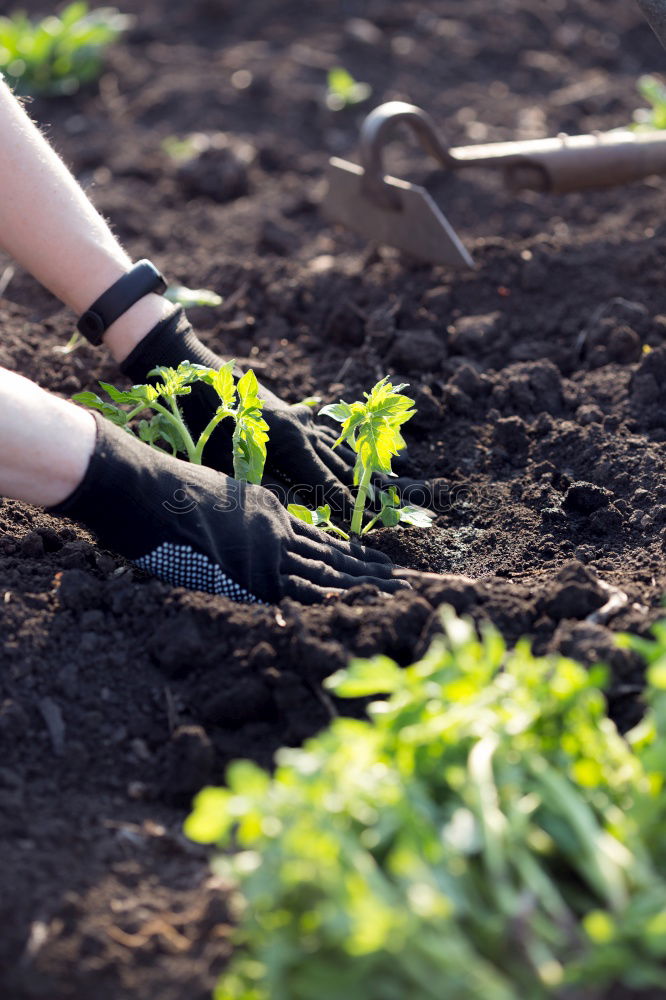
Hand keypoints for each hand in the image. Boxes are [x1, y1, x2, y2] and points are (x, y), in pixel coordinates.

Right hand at [49, 413, 406, 603]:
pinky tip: (363, 604)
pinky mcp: (255, 564)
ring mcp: (269, 545)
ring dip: (370, 585)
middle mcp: (277, 527)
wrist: (139, 483)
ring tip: (405, 592)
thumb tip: (230, 547)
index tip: (379, 566)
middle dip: (375, 572)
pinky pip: (305, 587)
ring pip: (331, 571)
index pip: (320, 541)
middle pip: (336, 556)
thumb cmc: (158, 492)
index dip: (353, 556)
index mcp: (267, 513)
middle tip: (412, 582)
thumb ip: (230, 524)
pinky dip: (336, 597)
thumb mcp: (206, 503)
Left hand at [121, 308, 434, 517]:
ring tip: (388, 485)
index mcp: (288, 443)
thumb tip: (289, 510)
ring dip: (361, 469)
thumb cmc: (208, 425)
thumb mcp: (228, 461)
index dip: (342, 505)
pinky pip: (329, 434)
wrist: (200, 378)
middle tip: (390, 509)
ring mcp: (302, 420)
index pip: (322, 482)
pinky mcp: (297, 415)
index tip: (362, 524)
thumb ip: (262, 484)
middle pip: (340, 466)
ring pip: (339, 448)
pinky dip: (346, 448)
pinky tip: (361, 455)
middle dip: (364, 489)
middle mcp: (303, 430)